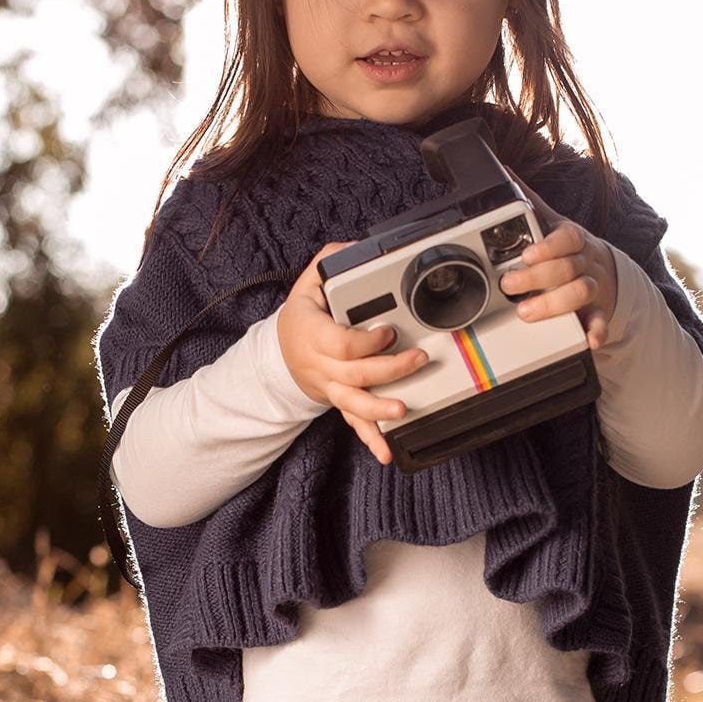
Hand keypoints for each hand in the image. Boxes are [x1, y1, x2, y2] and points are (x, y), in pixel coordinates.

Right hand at [275, 242, 429, 464]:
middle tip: (418, 359)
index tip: (388, 331)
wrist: (284, 354)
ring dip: (379, 408)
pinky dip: (370, 439)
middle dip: (389, 369)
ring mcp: (330, 387)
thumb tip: (354, 250)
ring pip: (353, 403)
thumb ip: (330, 263)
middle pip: (355, 373)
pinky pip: (354, 423)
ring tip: (402, 409)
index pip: (340, 343)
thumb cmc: (302, 318)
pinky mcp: (340, 401)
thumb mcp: (309, 284)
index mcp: (313, 334)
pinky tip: (386, 452)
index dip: (366, 341)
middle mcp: (321, 365)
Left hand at [500, 192, 619, 349]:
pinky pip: (600, 320)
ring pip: (580, 292)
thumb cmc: (572, 250)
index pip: (566, 238)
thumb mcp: (555, 225)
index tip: (526, 255)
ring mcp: (593, 287)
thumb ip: (532, 203)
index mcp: (573, 239)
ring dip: (554, 304)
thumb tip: (506, 173)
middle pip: (567, 267)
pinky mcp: (598, 311)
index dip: (548, 246)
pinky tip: (589, 339)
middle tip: (510, 285)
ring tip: (527, 312)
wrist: (607, 273)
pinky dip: (596, 330)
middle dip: (537, 277)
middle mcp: (585, 261)